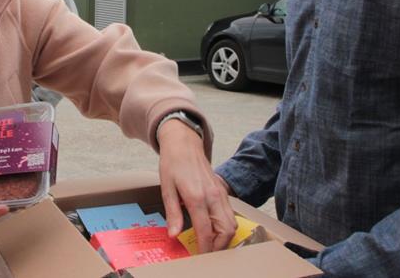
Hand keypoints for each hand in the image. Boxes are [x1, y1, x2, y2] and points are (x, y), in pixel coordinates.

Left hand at [158, 119, 235, 253]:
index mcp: (196, 197)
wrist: (184, 142)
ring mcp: (220, 193)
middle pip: (226, 230)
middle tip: (206, 253)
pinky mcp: (223, 191)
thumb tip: (174, 234)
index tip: (199, 257)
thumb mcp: (166, 188)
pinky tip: (214, 230)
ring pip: (232, 223)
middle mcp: (213, 196)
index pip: (206, 231)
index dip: (204, 248)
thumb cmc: (172, 163)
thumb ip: (172, 213)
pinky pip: (230, 214)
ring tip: (210, 245)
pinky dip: (226, 226)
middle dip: (218, 246)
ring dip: (224, 238)